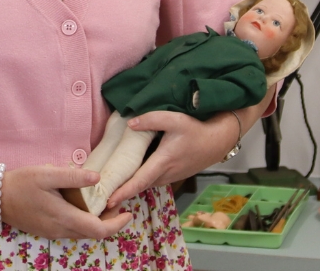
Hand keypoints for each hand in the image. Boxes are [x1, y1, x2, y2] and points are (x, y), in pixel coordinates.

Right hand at [1, 164, 133, 239]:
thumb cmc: (21, 183)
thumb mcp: (47, 174)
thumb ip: (73, 177)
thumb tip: (98, 178)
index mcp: (64, 218)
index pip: (99, 230)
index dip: (117, 224)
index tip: (128, 212)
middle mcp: (60, 231)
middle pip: (93, 233)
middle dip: (110, 221)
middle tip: (116, 201)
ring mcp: (52, 233)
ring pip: (82, 233)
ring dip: (96, 222)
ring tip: (103, 202)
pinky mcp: (46, 231)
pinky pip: (72, 231)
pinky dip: (84, 221)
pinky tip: (82, 205)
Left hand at [104, 111, 233, 209]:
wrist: (217, 141)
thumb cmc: (196, 129)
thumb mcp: (175, 119)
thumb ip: (152, 119)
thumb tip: (130, 123)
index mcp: (163, 161)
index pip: (140, 180)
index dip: (124, 191)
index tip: (109, 200)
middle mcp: (165, 173)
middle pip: (139, 186)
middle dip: (121, 194)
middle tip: (101, 200)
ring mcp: (170, 177)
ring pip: (146, 184)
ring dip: (130, 189)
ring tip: (110, 191)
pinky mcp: (172, 176)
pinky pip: (152, 181)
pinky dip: (139, 183)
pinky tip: (129, 179)